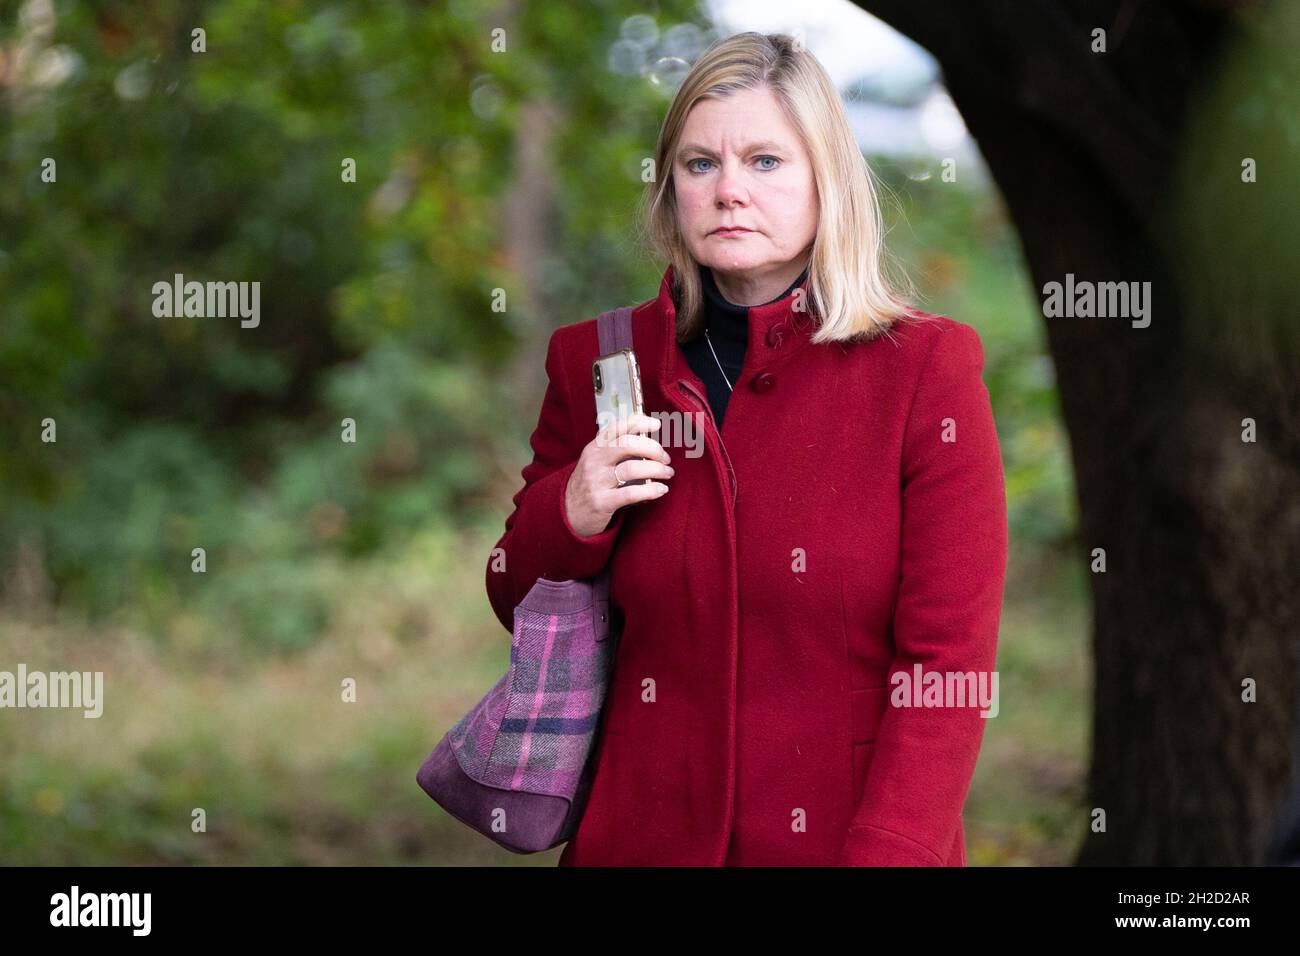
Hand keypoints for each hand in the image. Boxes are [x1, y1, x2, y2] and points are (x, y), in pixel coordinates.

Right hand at [564, 413, 673, 537]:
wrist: (568, 513)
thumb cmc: (591, 484)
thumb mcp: (597, 461)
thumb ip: (617, 450)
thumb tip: (650, 441)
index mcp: (594, 448)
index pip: (617, 427)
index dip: (639, 422)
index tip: (656, 424)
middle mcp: (594, 461)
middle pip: (627, 444)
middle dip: (652, 449)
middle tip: (666, 458)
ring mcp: (596, 482)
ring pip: (632, 468)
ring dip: (656, 470)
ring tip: (667, 473)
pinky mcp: (602, 502)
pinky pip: (631, 493)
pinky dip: (651, 490)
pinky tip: (661, 489)